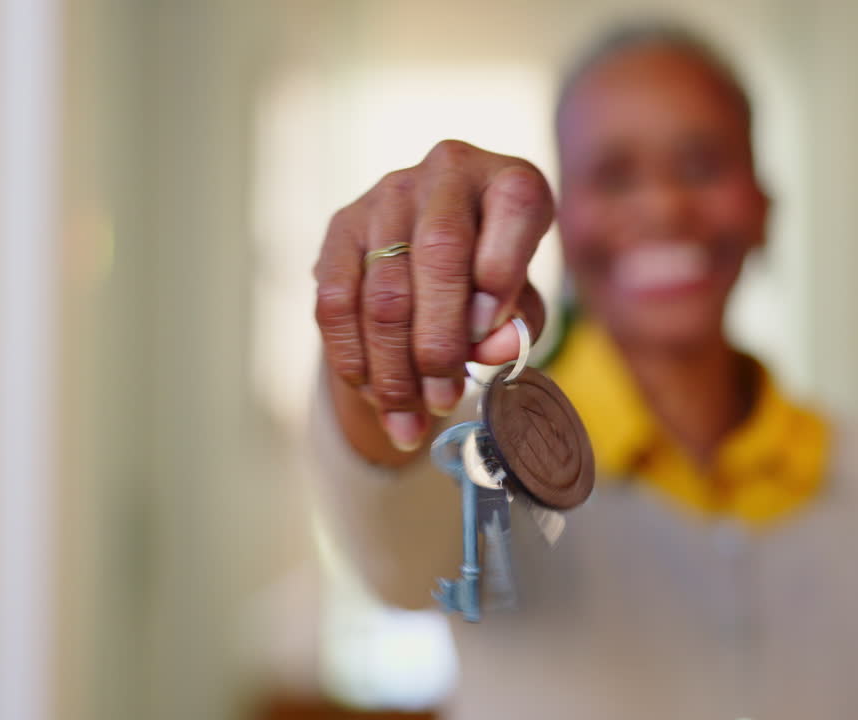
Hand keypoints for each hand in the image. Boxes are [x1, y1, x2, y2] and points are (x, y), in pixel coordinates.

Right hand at [313, 140, 552, 461]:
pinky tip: (373, 393)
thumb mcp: (521, 299)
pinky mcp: (341, 225)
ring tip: (410, 419)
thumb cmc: (492, 278)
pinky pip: (336, 301)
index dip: (502, 275)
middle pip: (439, 256)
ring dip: (394, 367)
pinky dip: (353, 357)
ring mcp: (388, 195)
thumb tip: (493, 348)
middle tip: (444, 401)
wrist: (428, 248)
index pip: (515, 208)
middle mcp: (448, 171)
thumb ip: (519, 321)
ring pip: (383, 291)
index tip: (489, 336)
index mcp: (509, 180)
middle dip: (439, 343)